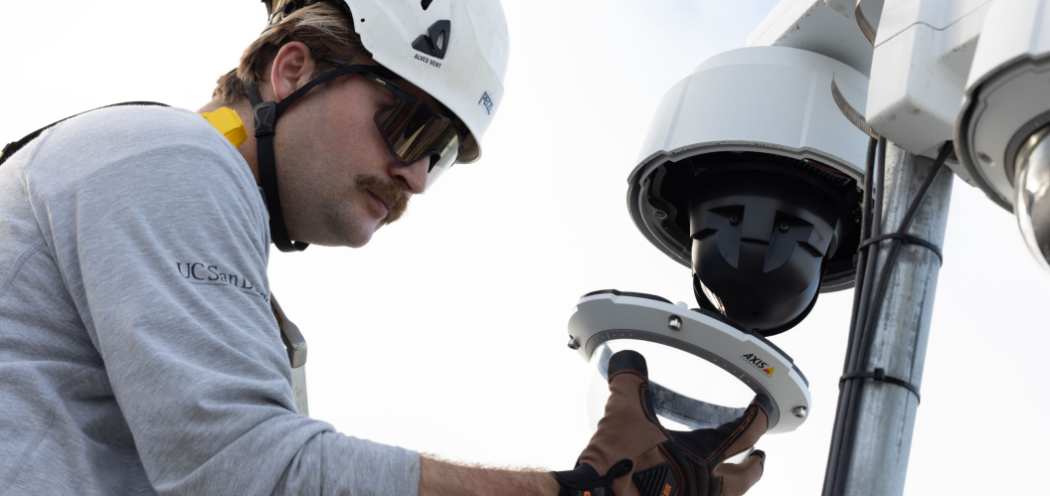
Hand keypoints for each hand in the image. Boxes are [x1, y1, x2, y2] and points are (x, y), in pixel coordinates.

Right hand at [553, 350, 770, 495]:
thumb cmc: (617, 461)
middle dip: (753, 468)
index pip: (744, 435)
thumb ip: (630, 381)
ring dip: (725, 485)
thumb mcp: (624, 411)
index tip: (762, 411)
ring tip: (721, 475)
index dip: (758, 419)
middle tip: (759, 458)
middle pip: (743, 481)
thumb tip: (629, 361)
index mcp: (702, 458)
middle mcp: (702, 486)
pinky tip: (681, 485)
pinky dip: (693, 491)